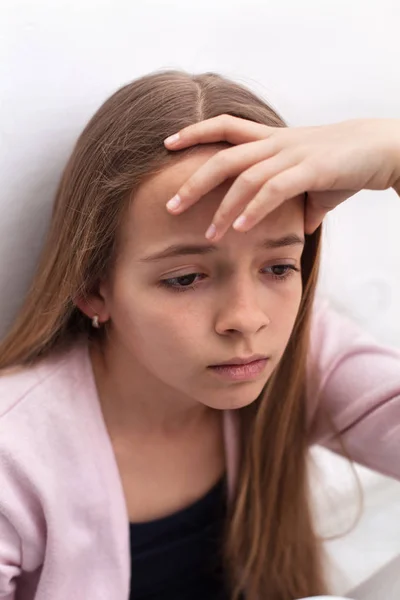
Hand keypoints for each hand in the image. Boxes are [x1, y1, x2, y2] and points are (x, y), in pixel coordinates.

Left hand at [163, 115, 399, 239]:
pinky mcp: (311, 169)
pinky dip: (255, 210)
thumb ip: (299, 204)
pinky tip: (241, 229)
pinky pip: (275, 189)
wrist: (383, 148)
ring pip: (245, 177)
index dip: (195, 132)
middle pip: (223, 156)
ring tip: (209, 236)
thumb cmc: (345, 165)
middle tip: (170, 207)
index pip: (224, 127)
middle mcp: (276, 143)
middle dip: (194, 182)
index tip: (167, 143)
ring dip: (223, 209)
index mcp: (271, 140)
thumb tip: (298, 227)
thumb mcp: (313, 184)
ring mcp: (292, 154)